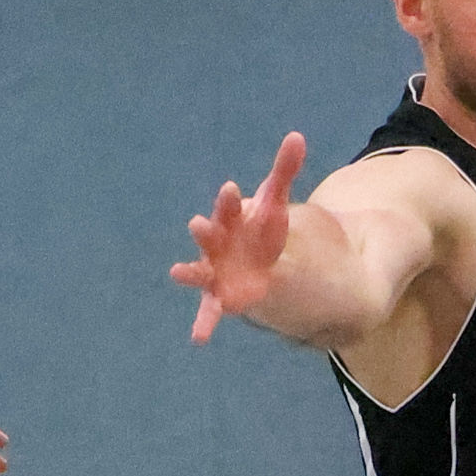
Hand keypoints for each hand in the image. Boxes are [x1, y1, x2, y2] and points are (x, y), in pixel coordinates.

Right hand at [173, 134, 309, 342]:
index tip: (232, 189)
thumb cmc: (260, 228)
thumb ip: (284, 171)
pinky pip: (211, 310)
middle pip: (211, 237)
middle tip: (197, 225)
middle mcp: (218, 245)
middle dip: (205, 231)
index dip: (230, 201)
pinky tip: (198, 338)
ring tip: (177, 273)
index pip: (230, 208)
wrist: (259, 260)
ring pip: (201, 271)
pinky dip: (204, 323)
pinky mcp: (221, 296)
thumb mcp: (276, 202)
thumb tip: (297, 137)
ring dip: (191, 272)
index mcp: (230, 220)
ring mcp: (216, 271)